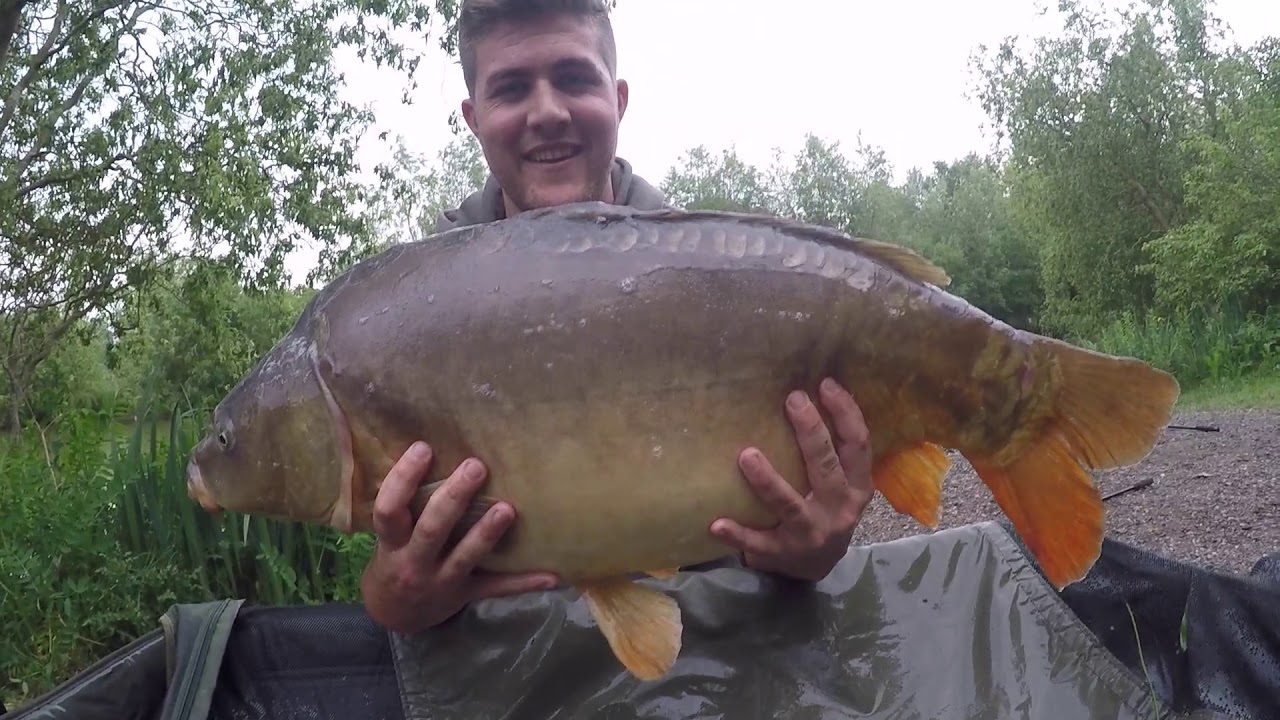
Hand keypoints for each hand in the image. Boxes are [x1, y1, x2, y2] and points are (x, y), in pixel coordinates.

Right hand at [360, 442, 558, 633]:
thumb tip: (429, 448)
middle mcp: (414, 562)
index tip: (424, 447)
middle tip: (476, 466)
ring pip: (466, 557)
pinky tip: (553, 576)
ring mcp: (442, 581)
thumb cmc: (395, 558)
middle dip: (453, 498)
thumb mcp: (390, 535)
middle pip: (432, 530)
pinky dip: (525, 583)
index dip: (403, 478)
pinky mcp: (465, 595)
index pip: (389, 509)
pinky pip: (498, 588)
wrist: (394, 614)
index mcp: (392, 542)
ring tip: (507, 509)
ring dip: (487, 533)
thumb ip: (407, 504)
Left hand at [710, 378, 873, 581]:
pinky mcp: (782, 553)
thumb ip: (832, 452)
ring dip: (768, 481)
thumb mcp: (843, 485)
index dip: (846, 413)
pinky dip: (738, 534)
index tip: (826, 384)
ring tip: (746, 455)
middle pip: (826, 467)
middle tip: (793, 400)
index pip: (858, 445)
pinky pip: (758, 543)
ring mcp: (810, 533)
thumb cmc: (825, 511)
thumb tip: (807, 394)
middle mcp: (838, 509)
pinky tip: (716, 524)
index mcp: (857, 487)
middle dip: (811, 432)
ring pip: (790, 505)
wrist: (816, 569)